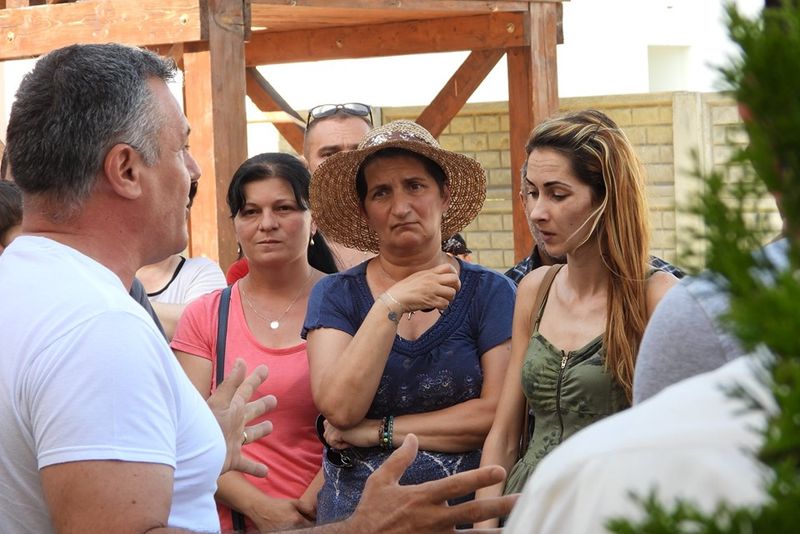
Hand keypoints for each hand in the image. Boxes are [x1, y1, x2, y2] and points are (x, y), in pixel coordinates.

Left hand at [207, 359, 275, 476]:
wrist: (191, 458)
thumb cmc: (205, 429)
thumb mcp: (220, 403)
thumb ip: (231, 383)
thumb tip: (242, 361)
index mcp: (231, 409)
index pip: (245, 390)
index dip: (255, 379)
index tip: (265, 368)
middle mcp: (233, 423)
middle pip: (251, 411)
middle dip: (262, 405)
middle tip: (274, 400)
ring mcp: (232, 442)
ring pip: (250, 435)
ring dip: (260, 431)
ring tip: (270, 428)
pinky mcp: (231, 460)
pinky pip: (247, 465)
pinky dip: (256, 469)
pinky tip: (266, 473)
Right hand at [246, 495, 314, 531]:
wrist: (261, 509)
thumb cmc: (278, 505)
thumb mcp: (294, 502)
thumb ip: (307, 508)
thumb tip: (315, 515)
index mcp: (297, 520)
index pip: (312, 526)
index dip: (312, 522)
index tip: (311, 520)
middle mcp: (292, 529)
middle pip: (305, 530)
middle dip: (305, 526)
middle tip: (301, 521)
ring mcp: (285, 533)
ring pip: (298, 532)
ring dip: (299, 529)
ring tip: (292, 523)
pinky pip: (290, 532)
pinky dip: (291, 530)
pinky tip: (288, 526)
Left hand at [323, 418, 378, 448]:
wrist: (374, 430)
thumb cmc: (364, 428)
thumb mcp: (348, 424)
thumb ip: (336, 426)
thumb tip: (328, 437)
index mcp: (336, 410)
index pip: (326, 426)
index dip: (337, 432)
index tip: (348, 431)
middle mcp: (333, 415)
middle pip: (326, 434)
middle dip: (336, 438)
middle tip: (350, 435)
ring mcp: (332, 424)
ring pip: (329, 440)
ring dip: (340, 442)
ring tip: (351, 436)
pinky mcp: (335, 433)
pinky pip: (333, 445)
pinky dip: (343, 446)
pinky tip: (351, 439)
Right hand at [344, 434, 517, 532]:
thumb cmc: (371, 512)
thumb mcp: (381, 481)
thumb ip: (400, 459)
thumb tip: (414, 438)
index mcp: (423, 497)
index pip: (456, 484)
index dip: (479, 476)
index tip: (500, 469)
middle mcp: (434, 519)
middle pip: (474, 512)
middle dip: (500, 506)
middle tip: (523, 500)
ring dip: (496, 533)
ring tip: (520, 528)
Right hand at [388, 263, 460, 313]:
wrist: (395, 298)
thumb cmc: (404, 289)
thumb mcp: (417, 276)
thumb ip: (429, 276)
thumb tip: (439, 279)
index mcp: (429, 273)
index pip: (449, 267)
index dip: (454, 274)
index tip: (452, 281)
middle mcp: (432, 280)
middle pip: (455, 279)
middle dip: (457, 286)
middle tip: (453, 291)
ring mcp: (432, 290)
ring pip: (452, 293)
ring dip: (449, 298)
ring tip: (443, 300)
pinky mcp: (431, 301)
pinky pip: (445, 304)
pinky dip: (443, 306)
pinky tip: (437, 306)